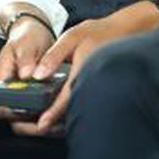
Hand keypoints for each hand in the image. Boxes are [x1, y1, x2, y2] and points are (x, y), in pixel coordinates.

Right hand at [0, 15, 54, 124]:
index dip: (14, 114)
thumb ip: (25, 58)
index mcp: (2, 79)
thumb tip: (26, 74)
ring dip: (41, 125)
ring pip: (27, 121)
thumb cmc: (27, 37)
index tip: (31, 114)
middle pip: (14, 119)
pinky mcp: (35, 98)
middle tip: (49, 125)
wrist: (35, 33)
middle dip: (30, 126)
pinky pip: (39, 115)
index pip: (1, 105)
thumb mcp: (25, 43)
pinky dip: (50, 118)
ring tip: (59, 125)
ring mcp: (23, 96)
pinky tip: (63, 118)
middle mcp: (11, 92)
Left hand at [9, 1, 158, 136]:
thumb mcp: (71, 38)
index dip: (53, 113)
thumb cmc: (97, 33)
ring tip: (40, 125)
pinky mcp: (97, 91)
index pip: (67, 98)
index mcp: (84, 72)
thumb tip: (37, 75)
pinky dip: (68, 113)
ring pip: (78, 112)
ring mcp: (96, 91)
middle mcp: (92, 86)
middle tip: (34, 128)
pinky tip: (55, 113)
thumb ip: (53, 56)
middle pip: (72, 112)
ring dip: (61, 122)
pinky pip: (82, 106)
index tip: (42, 125)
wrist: (124, 31)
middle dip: (54, 124)